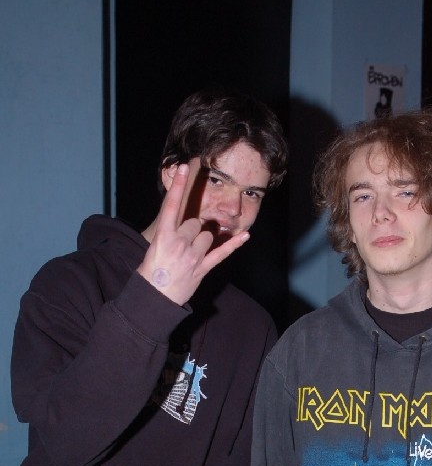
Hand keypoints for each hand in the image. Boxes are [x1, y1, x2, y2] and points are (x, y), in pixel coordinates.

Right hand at [138, 164, 249, 305]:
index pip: (171, 205)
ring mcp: (192, 256)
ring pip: (207, 235)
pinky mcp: (202, 268)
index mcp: (163, 236)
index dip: (179, 186)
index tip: (184, 167)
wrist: (154, 298)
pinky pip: (221, 253)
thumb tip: (181, 226)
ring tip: (191, 254)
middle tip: (183, 245)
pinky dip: (234, 244)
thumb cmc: (151, 273)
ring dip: (203, 241)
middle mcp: (179, 243)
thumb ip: (168, 234)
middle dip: (192, 230)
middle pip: (195, 223)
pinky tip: (245, 236)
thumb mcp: (154, 247)